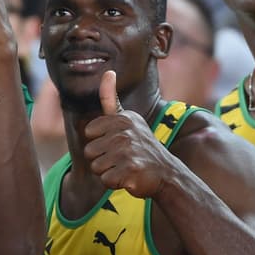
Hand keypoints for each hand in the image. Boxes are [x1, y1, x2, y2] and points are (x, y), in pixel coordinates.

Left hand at [83, 71, 173, 197]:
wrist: (166, 173)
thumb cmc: (140, 146)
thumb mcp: (127, 120)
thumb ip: (111, 98)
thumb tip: (108, 72)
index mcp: (123, 119)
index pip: (89, 132)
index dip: (99, 141)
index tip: (117, 142)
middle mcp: (125, 132)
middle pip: (89, 151)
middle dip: (102, 159)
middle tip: (122, 158)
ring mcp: (128, 152)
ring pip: (96, 167)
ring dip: (108, 171)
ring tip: (125, 167)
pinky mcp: (130, 171)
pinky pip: (106, 180)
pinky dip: (115, 183)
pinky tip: (129, 178)